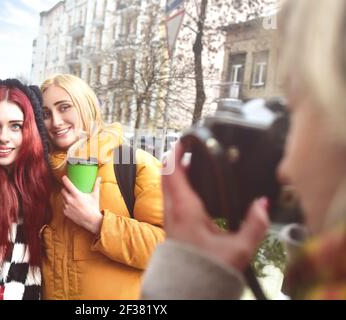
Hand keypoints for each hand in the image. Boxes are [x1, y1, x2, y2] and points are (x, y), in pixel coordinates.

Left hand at [61, 176, 102, 233]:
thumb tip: (99, 178)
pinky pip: (63, 206)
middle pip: (63, 191)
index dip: (65, 179)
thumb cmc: (93, 208)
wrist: (91, 220)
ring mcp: (67, 207)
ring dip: (65, 197)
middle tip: (68, 189)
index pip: (68, 184)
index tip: (64, 177)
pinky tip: (71, 205)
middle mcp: (70, 200)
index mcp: (77, 195)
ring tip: (71, 198)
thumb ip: (96, 186)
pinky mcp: (66, 212)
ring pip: (62, 198)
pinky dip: (66, 205)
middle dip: (65, 189)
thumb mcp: (95, 196)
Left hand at [162, 142, 269, 271]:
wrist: (188, 288)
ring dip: (178, 172)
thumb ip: (254, 225)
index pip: (173, 173)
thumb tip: (263, 204)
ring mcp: (169, 217)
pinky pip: (171, 196)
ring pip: (167, 186)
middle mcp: (172, 209)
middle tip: (192, 149)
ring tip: (195, 164)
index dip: (176, 154)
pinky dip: (178, 185)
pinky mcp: (172, 224)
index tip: (183, 140)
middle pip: (167, 175)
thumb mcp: (238, 249)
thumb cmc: (208, 269)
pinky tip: (194, 187)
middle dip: (178, 159)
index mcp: (185, 209)